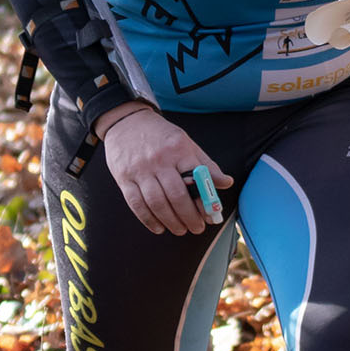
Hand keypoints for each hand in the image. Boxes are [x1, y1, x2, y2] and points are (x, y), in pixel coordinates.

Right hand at [93, 105, 226, 236]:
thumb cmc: (161, 136)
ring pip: (156, 203)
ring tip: (180, 229)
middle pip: (176, 195)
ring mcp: (139, 169)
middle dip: (189, 217)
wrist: (127, 121)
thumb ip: (206, 165)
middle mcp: (159, 160)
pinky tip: (159, 227)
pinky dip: (148, 219)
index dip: (204, 202)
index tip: (210, 216)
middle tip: (196, 228)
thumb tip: (226, 183)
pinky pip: (136, 204)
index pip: (195, 180)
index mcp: (178, 149)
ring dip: (170, 221)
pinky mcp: (123, 178)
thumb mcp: (187, 144)